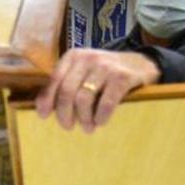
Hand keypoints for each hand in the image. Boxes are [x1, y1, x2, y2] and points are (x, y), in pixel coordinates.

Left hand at [34, 49, 160, 132]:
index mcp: (73, 57)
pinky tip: (101, 121)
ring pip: (84, 99)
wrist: (141, 64)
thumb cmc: (106, 74)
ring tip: (88, 127)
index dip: (47, 100)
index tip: (44, 116)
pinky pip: (106, 103)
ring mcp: (106, 67)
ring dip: (84, 118)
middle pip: (67, 92)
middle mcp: (88, 59)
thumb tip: (43, 108)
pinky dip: (101, 116)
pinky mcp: (122, 77)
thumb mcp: (83, 72)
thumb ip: (65, 84)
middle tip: (69, 126)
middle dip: (65, 114)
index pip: (54, 80)